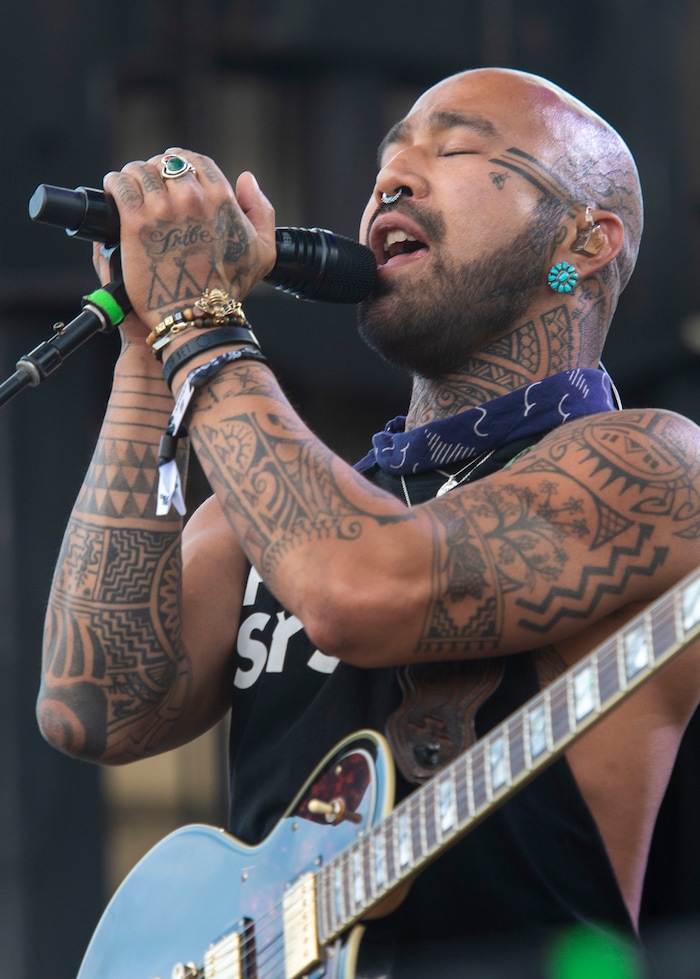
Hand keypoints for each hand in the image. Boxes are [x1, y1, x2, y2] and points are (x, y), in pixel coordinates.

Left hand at [102, 149, 276, 330]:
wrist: (197, 314)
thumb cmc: (228, 288)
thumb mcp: (263, 251)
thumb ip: (260, 210)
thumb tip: (245, 180)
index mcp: (221, 198)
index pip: (195, 161)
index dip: (181, 165)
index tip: (172, 176)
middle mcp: (192, 197)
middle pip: (166, 163)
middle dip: (157, 171)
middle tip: (151, 188)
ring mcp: (162, 209)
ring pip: (140, 170)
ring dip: (134, 177)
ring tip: (131, 191)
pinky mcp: (136, 222)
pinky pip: (120, 185)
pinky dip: (115, 184)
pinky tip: (116, 192)